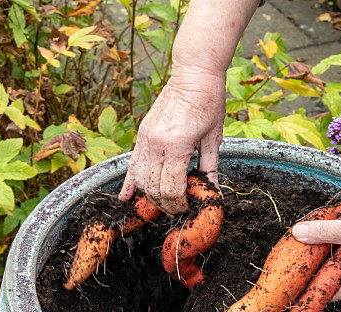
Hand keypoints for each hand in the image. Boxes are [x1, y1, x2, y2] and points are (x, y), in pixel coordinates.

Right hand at [119, 67, 225, 213]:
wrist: (194, 74)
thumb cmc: (209, 103)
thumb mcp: (214, 138)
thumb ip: (210, 168)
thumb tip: (213, 194)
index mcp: (177, 145)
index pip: (172, 188)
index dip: (179, 204)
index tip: (188, 208)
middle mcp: (157, 143)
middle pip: (155, 188)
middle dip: (166, 204)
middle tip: (178, 209)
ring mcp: (146, 139)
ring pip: (141, 179)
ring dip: (150, 196)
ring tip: (163, 203)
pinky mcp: (141, 134)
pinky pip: (132, 164)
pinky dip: (129, 183)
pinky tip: (126, 198)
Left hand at [291, 195, 340, 299]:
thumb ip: (326, 231)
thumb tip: (299, 232)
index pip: (328, 291)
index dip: (310, 286)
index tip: (293, 279)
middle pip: (332, 272)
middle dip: (315, 263)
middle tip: (295, 254)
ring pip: (340, 256)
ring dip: (326, 246)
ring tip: (307, 238)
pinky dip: (338, 236)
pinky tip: (329, 225)